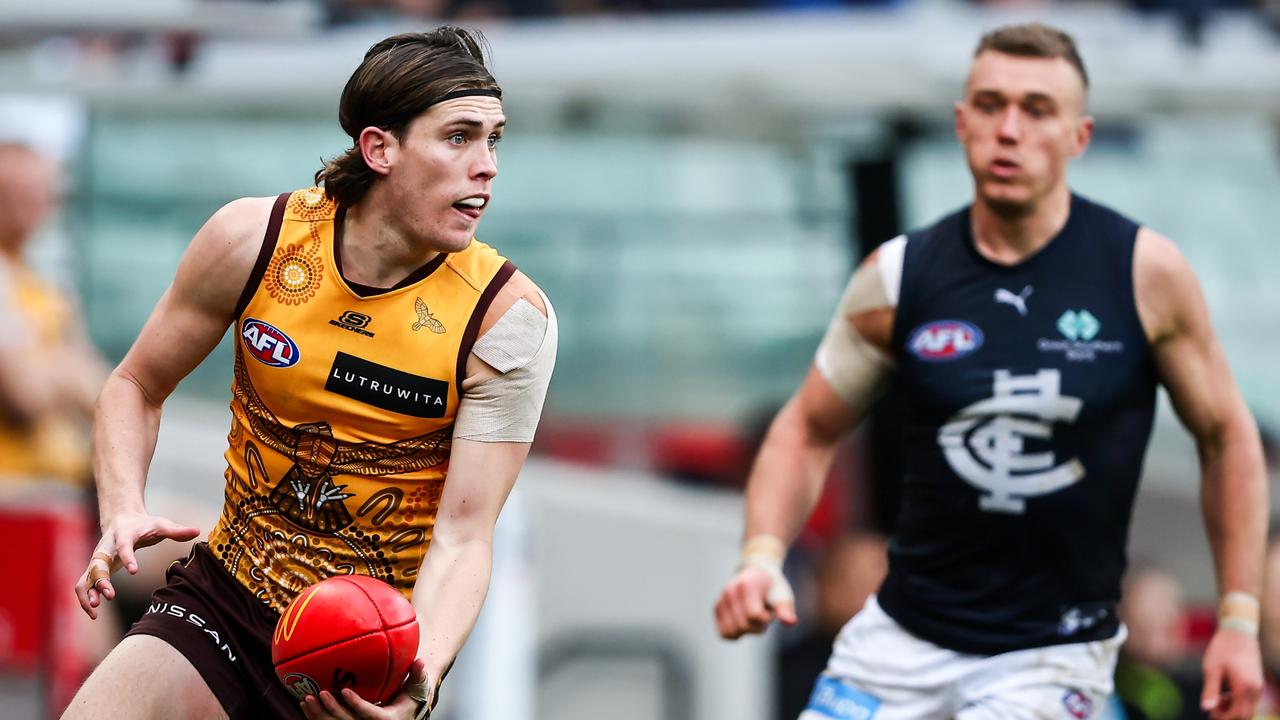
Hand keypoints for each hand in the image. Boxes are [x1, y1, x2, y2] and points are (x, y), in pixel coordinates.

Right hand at [74, 511, 200, 618]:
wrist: (122, 519)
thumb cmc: (144, 525)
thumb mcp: (161, 524)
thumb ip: (177, 530)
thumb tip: (197, 532)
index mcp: (123, 535)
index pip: (123, 546)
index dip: (128, 558)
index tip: (134, 571)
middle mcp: (105, 548)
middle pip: (97, 564)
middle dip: (100, 580)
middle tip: (110, 596)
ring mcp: (97, 560)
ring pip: (85, 577)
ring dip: (87, 593)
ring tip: (96, 610)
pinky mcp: (94, 570)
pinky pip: (83, 585)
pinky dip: (84, 598)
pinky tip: (94, 615)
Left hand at [301, 658, 429, 719]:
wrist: (404, 713)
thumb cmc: (410, 698)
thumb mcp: (416, 688)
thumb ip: (418, 675)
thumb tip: (420, 661)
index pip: (369, 714)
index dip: (357, 705)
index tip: (345, 691)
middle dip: (332, 710)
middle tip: (321, 693)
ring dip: (319, 715)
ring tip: (307, 699)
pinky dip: (316, 717)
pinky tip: (305, 704)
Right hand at [714, 564, 797, 639]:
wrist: (758, 572)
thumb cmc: (774, 587)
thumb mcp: (783, 596)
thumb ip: (785, 610)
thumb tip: (791, 622)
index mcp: (748, 586)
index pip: (754, 615)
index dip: (765, 619)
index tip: (769, 612)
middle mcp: (731, 591)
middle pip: (742, 626)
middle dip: (757, 627)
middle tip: (763, 614)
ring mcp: (722, 599)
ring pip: (732, 632)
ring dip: (746, 631)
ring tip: (752, 618)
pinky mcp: (717, 608)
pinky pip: (724, 634)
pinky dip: (735, 633)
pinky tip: (744, 622)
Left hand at [1200, 627, 1263, 719]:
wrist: (1238, 631)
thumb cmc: (1222, 648)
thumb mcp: (1211, 669)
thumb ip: (1210, 690)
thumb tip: (1206, 709)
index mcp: (1244, 687)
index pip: (1237, 714)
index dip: (1223, 718)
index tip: (1209, 714)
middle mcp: (1255, 689)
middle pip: (1246, 714)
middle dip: (1229, 716)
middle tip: (1212, 709)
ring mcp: (1258, 685)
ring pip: (1248, 708)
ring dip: (1233, 709)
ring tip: (1217, 698)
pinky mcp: (1257, 681)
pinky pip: (1250, 699)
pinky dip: (1238, 701)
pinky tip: (1224, 692)